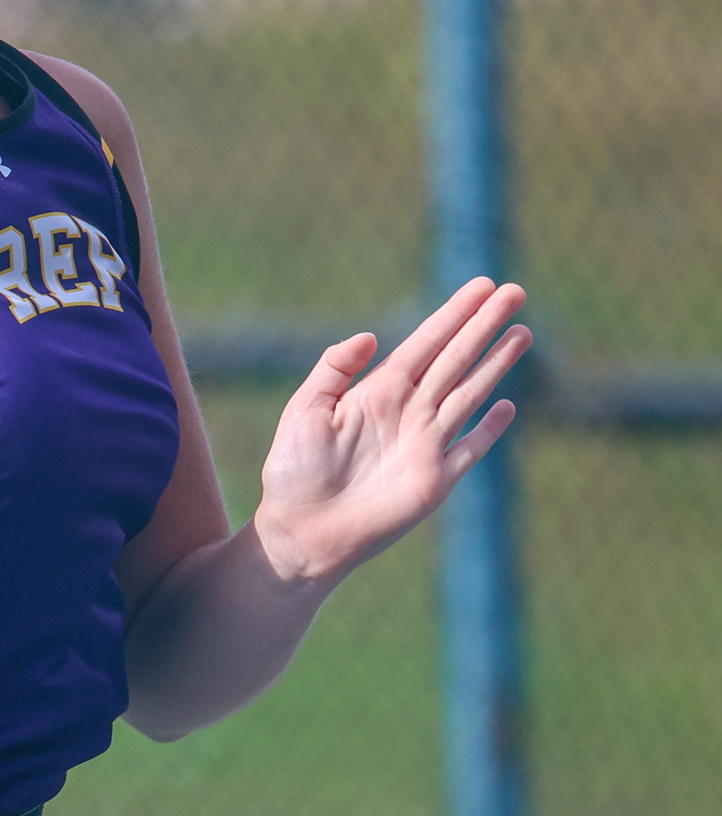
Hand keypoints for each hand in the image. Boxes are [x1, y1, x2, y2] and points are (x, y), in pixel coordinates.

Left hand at [252, 278, 530, 586]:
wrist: (301, 530)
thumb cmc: (293, 472)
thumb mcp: (305, 410)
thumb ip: (334, 369)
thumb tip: (370, 337)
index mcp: (377, 392)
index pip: (425, 343)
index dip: (454, 314)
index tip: (482, 285)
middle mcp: (407, 413)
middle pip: (455, 359)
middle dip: (484, 325)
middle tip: (515, 290)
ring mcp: (426, 445)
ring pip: (469, 393)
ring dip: (496, 363)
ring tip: (522, 332)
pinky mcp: (436, 480)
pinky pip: (470, 448)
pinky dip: (490, 429)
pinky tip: (508, 406)